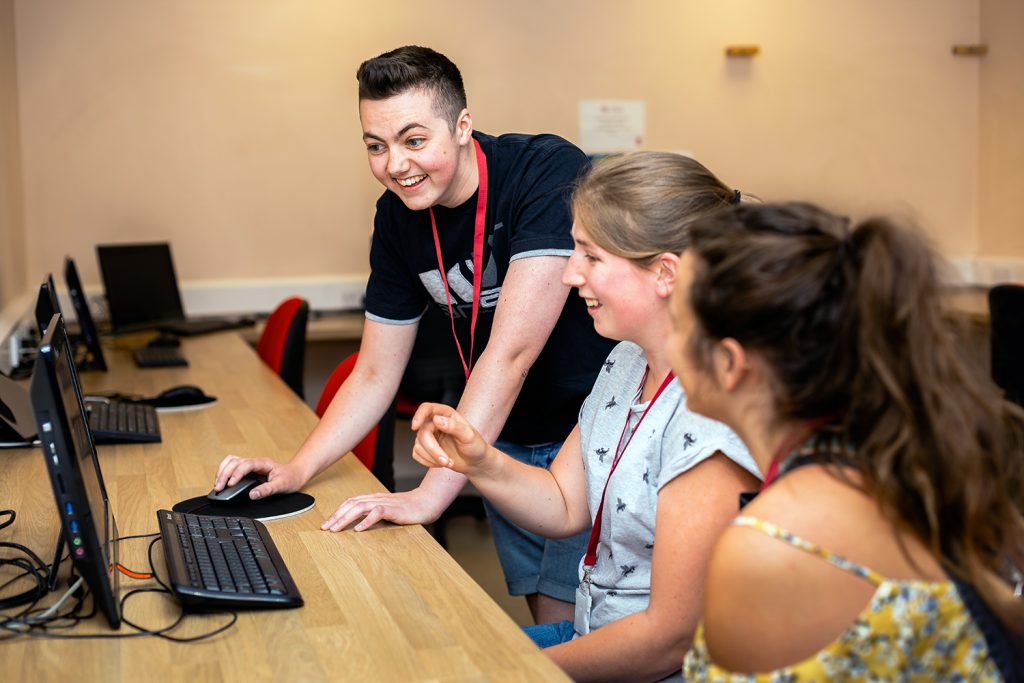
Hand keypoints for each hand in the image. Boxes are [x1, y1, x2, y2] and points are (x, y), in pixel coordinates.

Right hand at [213, 454, 305, 500]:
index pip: (245, 465)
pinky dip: (224, 471)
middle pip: (234, 462)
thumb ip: (267, 490)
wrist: (295, 474)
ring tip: (217, 484)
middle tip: (219, 488)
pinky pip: (232, 465)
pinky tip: (221, 480)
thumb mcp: (282, 486)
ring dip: (222, 471)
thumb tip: (252, 495)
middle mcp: (255, 462)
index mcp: (263, 463)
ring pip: (231, 461)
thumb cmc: (290, 478)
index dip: (236, 474)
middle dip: (224, 474)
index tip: (230, 484)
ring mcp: (250, 464)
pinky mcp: (247, 469)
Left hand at [320, 486, 449, 531]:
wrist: (427, 502)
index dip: (337, 512)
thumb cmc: (408, 509)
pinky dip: (367, 521)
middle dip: (336, 516)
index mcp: (373, 498)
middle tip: (325, 528)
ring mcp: (385, 503)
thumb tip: (356, 524)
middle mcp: (377, 498)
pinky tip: (359, 530)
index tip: (326, 524)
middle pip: (351, 504)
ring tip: (336, 529)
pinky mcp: (395, 509)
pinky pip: (378, 513)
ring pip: (360, 507)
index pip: (350, 502)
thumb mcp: (386, 510)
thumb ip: (373, 514)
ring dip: (346, 518)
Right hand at [410, 402, 489, 473]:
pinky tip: (441, 464)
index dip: (419, 415)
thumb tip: (437, 419)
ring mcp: (429, 436)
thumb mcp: (469, 436)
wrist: (475, 462)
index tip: (415, 427)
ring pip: (418, 445)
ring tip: (448, 462)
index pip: (427, 408)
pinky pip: (416, 454)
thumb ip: (454, 426)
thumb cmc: (475, 446)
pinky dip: (427, 462)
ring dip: (432, 458)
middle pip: (422, 432)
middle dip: (433, 450)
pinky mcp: (425, 449)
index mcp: (446, 414)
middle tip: (445, 461)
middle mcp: (435, 423)